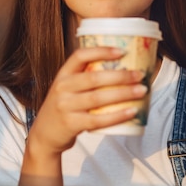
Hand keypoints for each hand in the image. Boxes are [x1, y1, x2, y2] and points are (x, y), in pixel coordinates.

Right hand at [18, 46, 146, 185]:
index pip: (80, 56)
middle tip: (139, 75)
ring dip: (123, 93)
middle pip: (94, 77)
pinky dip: (117, 115)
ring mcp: (65, 106)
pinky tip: (132, 111)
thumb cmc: (63, 108)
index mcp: (62, 75)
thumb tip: (121, 69)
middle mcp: (62, 88)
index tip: (121, 51)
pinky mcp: (71, 124)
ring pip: (98, 98)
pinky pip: (98, 120)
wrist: (44, 134)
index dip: (100, 51)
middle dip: (120, 75)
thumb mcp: (66, 89)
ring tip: (141, 91)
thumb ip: (84, 79)